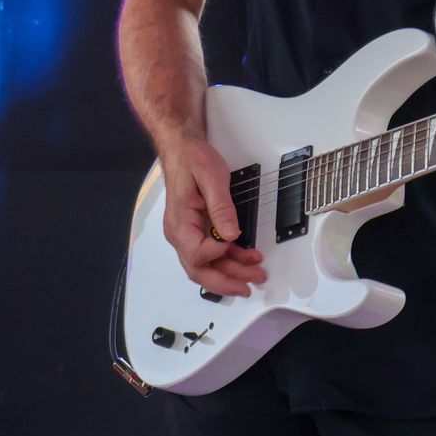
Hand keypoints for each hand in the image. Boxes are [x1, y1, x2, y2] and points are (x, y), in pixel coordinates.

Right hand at [158, 125, 264, 296]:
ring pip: (207, 265)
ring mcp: (187, 233)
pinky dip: (230, 259)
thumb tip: (231, 234)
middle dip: (226, 281)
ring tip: (256, 274)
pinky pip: (212, 253)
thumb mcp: (210, 177)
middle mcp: (180, 233)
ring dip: (232, 273)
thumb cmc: (193, 159)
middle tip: (249, 286)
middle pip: (199, 270)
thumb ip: (221, 207)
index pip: (196, 253)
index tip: (234, 240)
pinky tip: (247, 258)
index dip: (219, 253)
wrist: (183, 150)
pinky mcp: (197, 231)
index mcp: (179, 222)